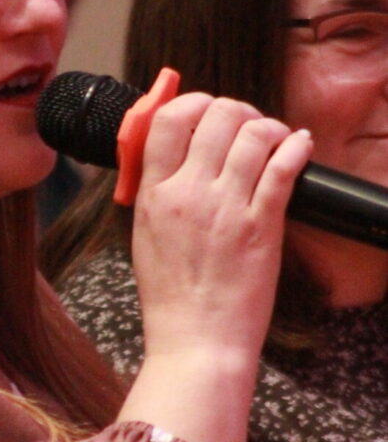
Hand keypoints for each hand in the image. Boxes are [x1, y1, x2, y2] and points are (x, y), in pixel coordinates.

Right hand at [117, 94, 312, 441]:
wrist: (196, 340)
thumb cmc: (169, 295)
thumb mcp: (144, 235)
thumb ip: (155, 190)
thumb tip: (171, 154)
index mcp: (152, 194)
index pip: (165, 120)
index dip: (188, 102)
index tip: (201, 108)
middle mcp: (187, 193)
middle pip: (215, 115)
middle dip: (235, 109)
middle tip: (243, 122)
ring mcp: (227, 207)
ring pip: (253, 133)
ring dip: (268, 125)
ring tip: (272, 136)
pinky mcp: (263, 225)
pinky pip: (284, 167)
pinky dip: (296, 146)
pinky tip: (298, 145)